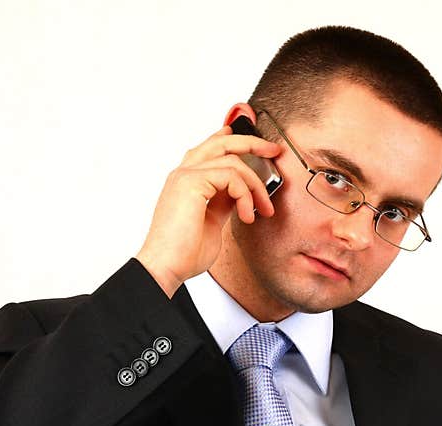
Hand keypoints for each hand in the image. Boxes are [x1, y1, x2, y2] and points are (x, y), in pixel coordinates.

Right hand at [136, 124, 281, 296]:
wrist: (167, 267)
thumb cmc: (184, 252)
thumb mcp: (214, 221)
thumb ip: (224, 202)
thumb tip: (241, 192)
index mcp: (187, 182)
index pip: (211, 150)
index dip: (233, 141)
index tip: (257, 145)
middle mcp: (184, 174)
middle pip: (222, 143)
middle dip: (252, 143)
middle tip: (274, 151)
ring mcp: (185, 176)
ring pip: (233, 161)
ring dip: (255, 186)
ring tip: (263, 209)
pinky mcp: (191, 182)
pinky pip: (231, 176)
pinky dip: (245, 195)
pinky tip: (246, 215)